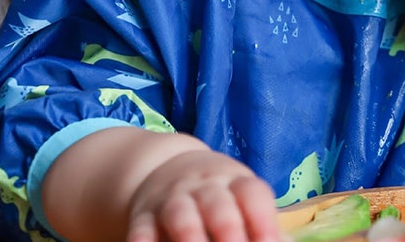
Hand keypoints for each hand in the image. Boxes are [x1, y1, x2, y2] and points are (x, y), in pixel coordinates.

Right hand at [126, 149, 282, 241]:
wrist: (168, 170)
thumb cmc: (220, 196)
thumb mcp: (244, 200)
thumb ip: (264, 224)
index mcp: (236, 182)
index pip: (252, 193)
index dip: (262, 218)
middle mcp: (203, 187)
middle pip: (217, 204)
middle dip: (228, 230)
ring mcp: (171, 200)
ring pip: (180, 214)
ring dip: (190, 237)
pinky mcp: (142, 217)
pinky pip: (141, 230)